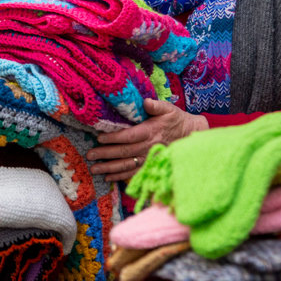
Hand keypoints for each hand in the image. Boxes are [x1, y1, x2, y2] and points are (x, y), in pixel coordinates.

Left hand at [86, 99, 208, 181]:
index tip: (99, 138)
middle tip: (90, 155)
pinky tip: (109, 178)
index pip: (129, 136)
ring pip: (127, 165)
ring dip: (110, 168)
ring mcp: (149, 159)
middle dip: (106, 154)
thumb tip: (146, 102)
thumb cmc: (176, 120)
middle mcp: (149, 147)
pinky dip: (121, 177)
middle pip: (124, 152)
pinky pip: (134, 173)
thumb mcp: (169, 108)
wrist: (190, 135)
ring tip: (94, 169)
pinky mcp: (151, 166)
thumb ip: (156, 105)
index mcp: (151, 131)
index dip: (114, 138)